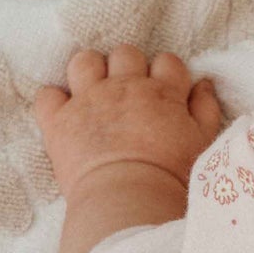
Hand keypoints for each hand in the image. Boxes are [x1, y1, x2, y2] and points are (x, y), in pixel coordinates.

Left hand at [33, 47, 221, 203]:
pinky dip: (55, 102)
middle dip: (129, 68)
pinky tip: (65, 114)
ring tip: (95, 93)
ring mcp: (88, 100)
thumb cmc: (173, 176)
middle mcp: (123, 87)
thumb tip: (203, 83)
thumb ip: (205, 109)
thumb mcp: (203, 142)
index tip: (165, 93)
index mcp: (161, 92)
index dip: (167, 74)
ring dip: (90, 72)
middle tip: (130, 94)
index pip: (167, 62)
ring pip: (84, 62)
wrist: (130, 198)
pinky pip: (48, 96)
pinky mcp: (59, 121)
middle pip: (126, 54)